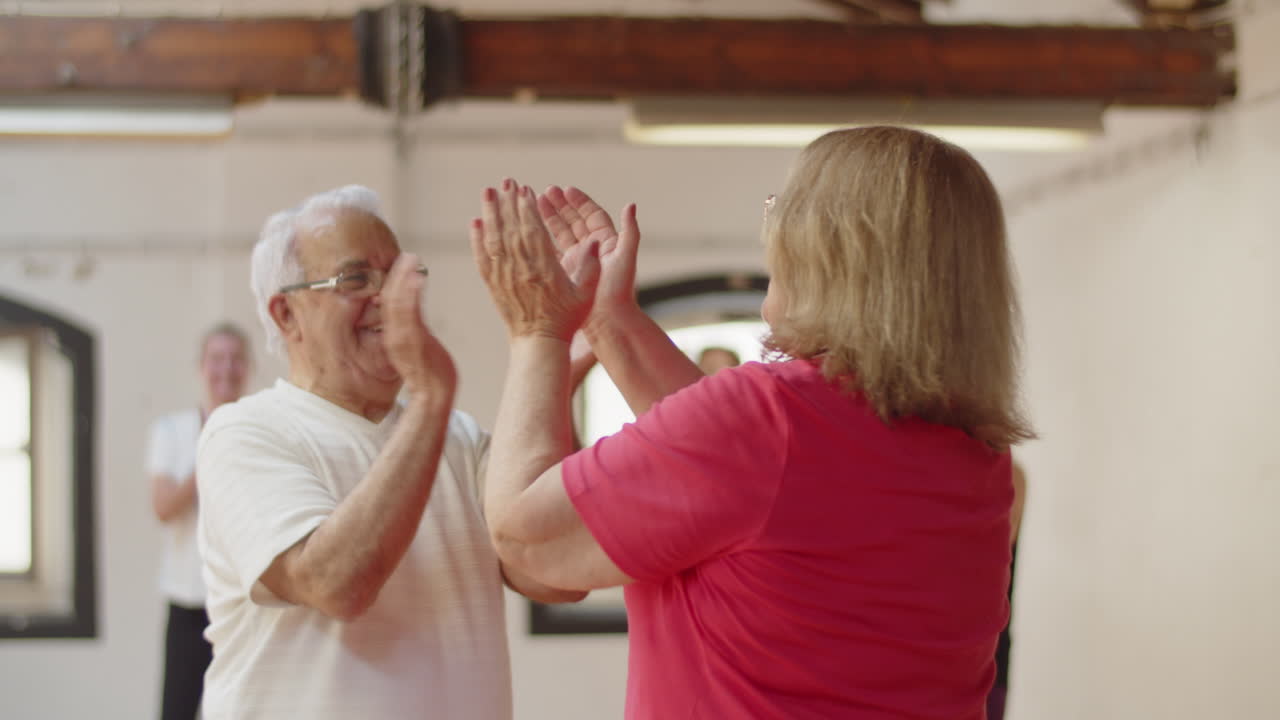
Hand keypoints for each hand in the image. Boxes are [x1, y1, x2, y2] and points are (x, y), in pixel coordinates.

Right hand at [381, 252, 457, 396]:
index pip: (391, 302)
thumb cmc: (428, 372)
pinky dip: (411, 294)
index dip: (395, 281)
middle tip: (406, 255)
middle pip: (391, 298)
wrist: (433, 395)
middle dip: (398, 274)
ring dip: (403, 279)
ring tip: (410, 259)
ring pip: (397, 302)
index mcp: (396, 333)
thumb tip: (413, 315)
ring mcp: (403, 337)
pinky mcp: (413, 342)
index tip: (401, 264)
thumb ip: (411, 329)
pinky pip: (409, 314)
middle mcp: (396, 333)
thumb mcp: (415, 346)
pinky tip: (417, 279)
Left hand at [472, 180, 600, 341]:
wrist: (539, 344)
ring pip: (494, 239)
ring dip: (490, 213)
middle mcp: (520, 270)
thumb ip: (590, 267)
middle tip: (506, 181)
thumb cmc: (566, 319)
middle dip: (508, 203)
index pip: (534, 231)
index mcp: (544, 269)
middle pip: (511, 229)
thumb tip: (593, 240)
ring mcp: (503, 277)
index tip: (525, 189)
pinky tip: (475, 223)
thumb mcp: (585, 294)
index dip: (528, 208)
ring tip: (488, 192)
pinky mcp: (492, 285)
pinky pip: (482, 257)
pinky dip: (477, 239)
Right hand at [539, 186, 640, 331]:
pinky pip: (552, 252)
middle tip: (545, 191)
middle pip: (575, 222)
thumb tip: (631, 205)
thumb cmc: (619, 292)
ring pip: (561, 234)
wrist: (609, 323)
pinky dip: (542, 240)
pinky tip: (528, 230)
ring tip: (534, 203)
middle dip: (561, 206)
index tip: (566, 190)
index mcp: (606, 243)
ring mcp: (578, 262)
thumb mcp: (626, 259)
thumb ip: (630, 232)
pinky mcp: (566, 274)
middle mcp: (592, 251)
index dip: (579, 202)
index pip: (592, 216)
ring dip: (549, 219)